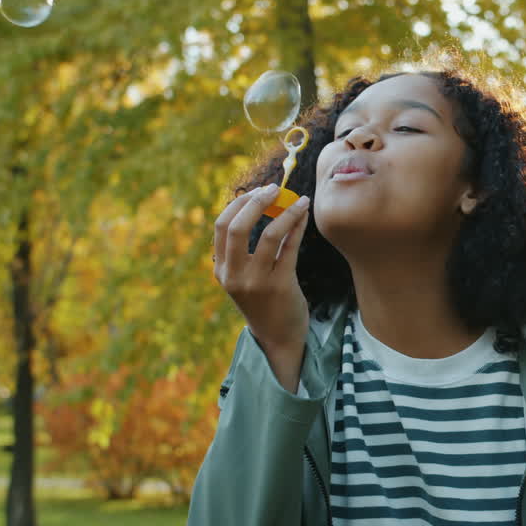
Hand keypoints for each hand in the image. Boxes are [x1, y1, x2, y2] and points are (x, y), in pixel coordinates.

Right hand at [213, 184, 310, 389]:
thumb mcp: (243, 277)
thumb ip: (243, 250)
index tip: (256, 191)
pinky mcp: (280, 285)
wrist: (277, 337)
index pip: (222, 226)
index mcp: (221, 269)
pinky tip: (304, 215)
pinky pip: (290, 247)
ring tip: (299, 199)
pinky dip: (297, 226)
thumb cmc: (264, 301)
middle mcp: (234, 275)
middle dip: (256, 201)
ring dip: (286, 211)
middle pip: (237, 226)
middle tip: (274, 189)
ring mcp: (256, 281)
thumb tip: (259, 205)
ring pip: (269, 234)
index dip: (238, 203)